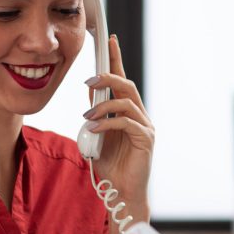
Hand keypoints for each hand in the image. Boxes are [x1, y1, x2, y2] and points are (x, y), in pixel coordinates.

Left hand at [82, 34, 153, 221]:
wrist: (120, 192)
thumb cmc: (110, 166)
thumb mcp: (96, 135)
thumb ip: (95, 114)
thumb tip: (90, 92)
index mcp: (128, 112)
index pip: (122, 80)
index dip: (116, 60)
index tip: (109, 41)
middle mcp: (140, 116)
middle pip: (127, 85)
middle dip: (108, 77)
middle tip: (88, 81)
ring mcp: (145, 127)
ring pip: (126, 102)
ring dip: (103, 105)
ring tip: (87, 114)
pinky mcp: (146, 139)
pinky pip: (126, 123)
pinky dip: (107, 123)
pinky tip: (93, 128)